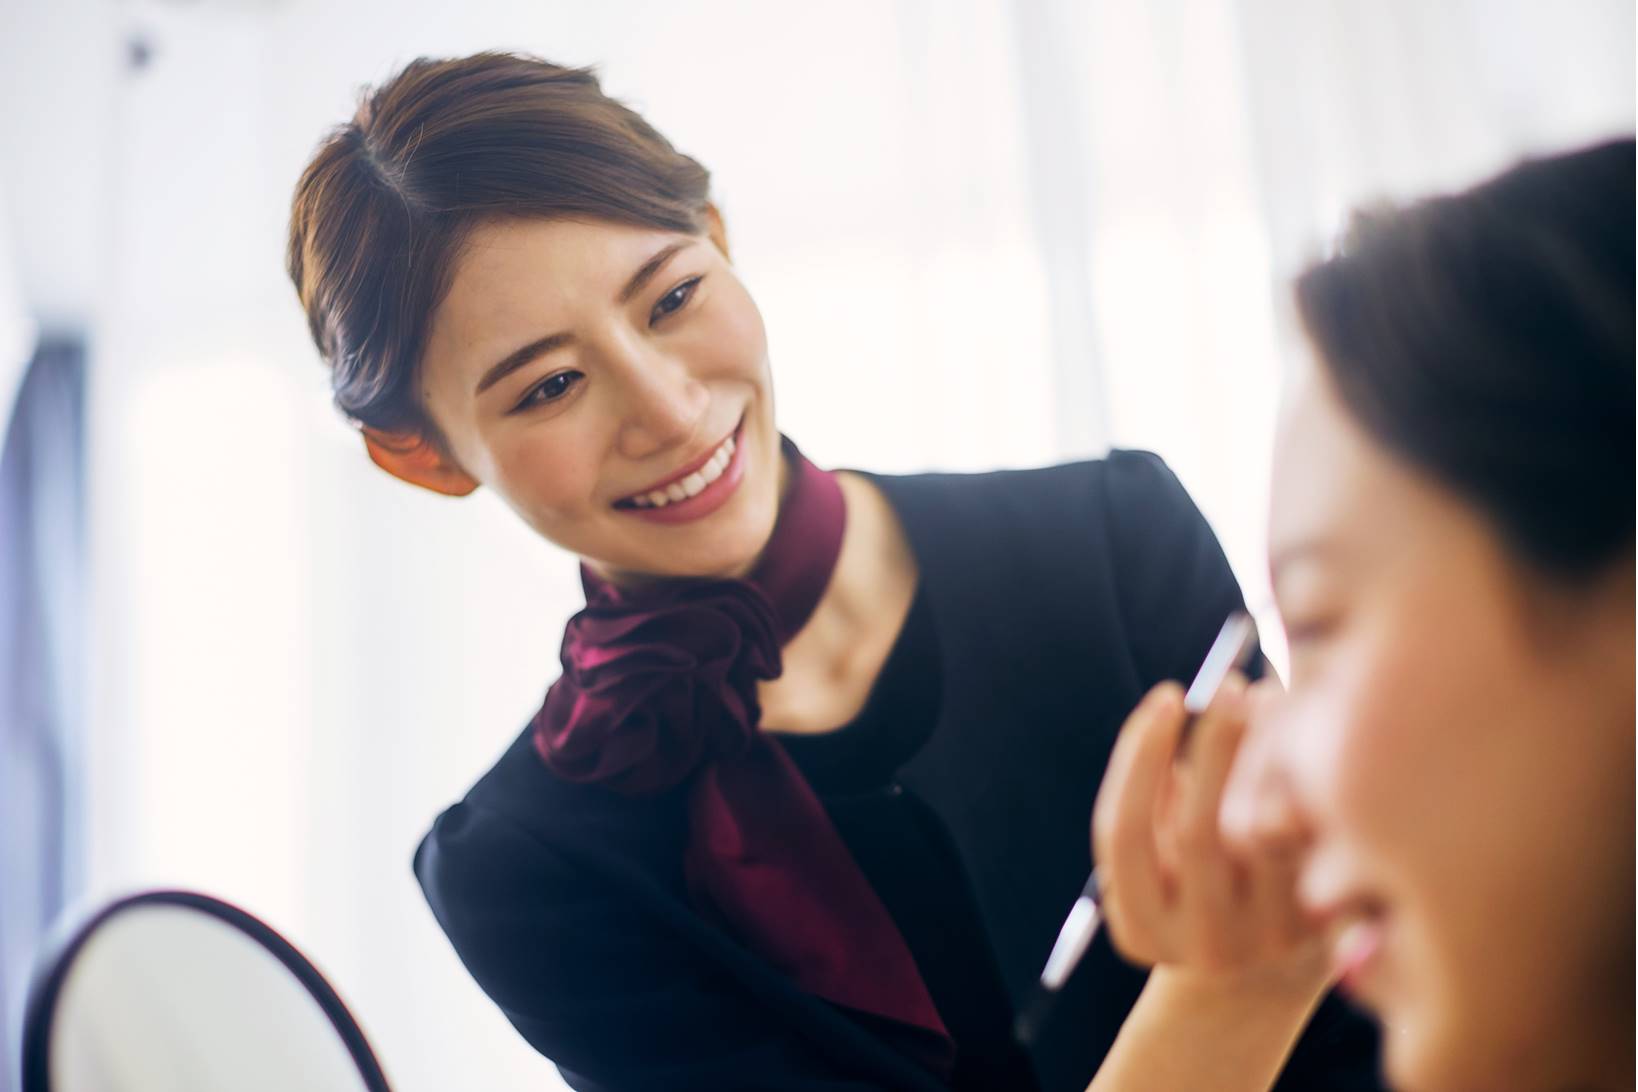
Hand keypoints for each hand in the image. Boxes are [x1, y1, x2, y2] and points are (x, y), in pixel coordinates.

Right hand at [1091, 676, 1327, 992]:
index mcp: (1140, 927)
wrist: (1261, 979)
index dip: (1139, 755)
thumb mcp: (1157, 859)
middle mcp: (1200, 944)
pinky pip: (1312, 843)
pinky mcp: (1323, 933)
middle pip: (1199, 832)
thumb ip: (1156, 797)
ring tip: (1274, 699)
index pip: (1125, 831)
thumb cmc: (1195, 886)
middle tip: (1229, 681)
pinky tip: (1311, 739)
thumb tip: (1176, 705)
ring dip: (1269, 758)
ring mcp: (1266, 944)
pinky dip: (1308, 786)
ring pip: (1265, 835)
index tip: (1165, 695)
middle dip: (1213, 745)